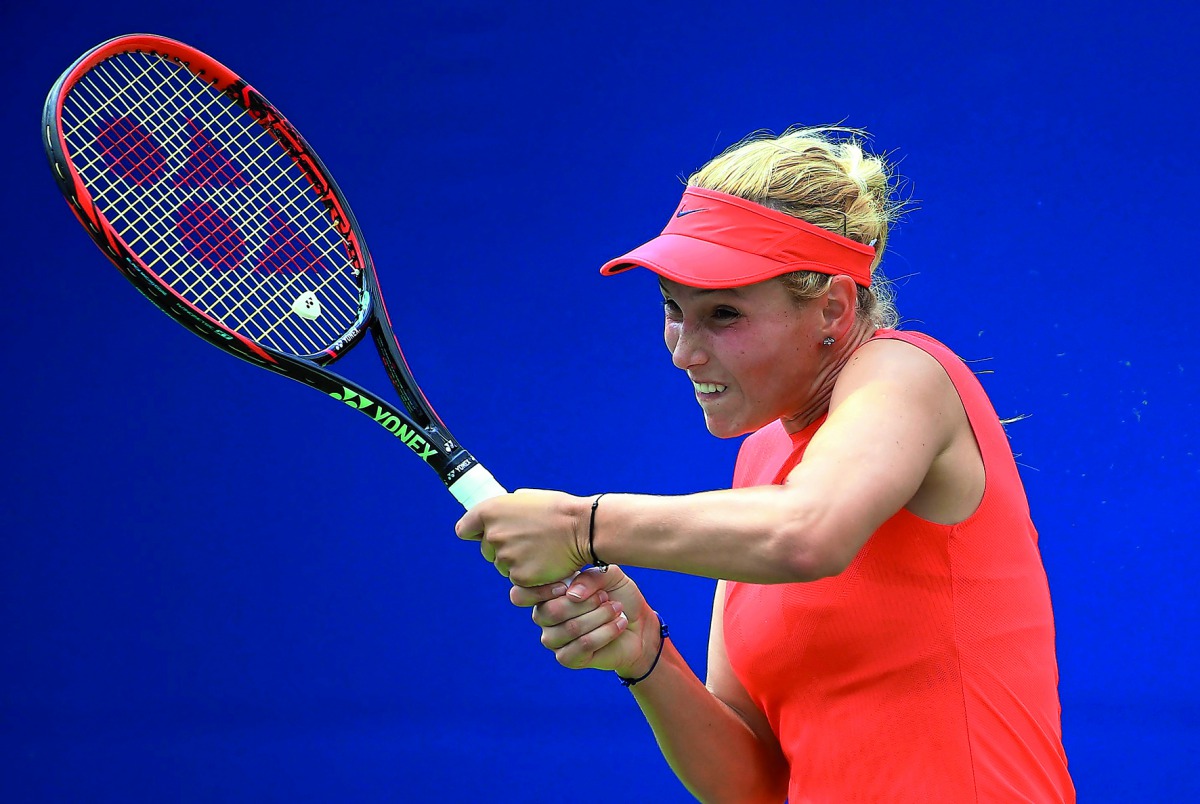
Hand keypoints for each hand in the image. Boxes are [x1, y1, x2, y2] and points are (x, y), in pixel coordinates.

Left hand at [455, 489, 590, 586]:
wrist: (583, 528)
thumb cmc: (559, 511)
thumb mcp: (527, 499)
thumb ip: (506, 509)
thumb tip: (499, 516)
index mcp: (490, 511)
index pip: (464, 530)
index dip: (474, 533)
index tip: (481, 535)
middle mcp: (492, 534)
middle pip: (486, 551)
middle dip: (502, 549)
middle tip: (528, 541)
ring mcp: (505, 557)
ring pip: (503, 566)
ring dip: (517, 562)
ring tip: (540, 550)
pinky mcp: (519, 576)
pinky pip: (518, 579)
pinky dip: (530, 575)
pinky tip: (545, 562)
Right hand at [510, 566, 658, 677]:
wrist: (638, 624)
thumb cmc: (618, 595)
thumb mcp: (608, 576)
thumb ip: (589, 577)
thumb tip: (571, 593)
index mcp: (546, 594)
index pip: (520, 595)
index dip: (539, 590)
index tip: (567, 585)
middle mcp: (544, 617)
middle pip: (549, 612)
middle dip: (584, 603)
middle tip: (605, 597)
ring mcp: (554, 640)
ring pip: (570, 628)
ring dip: (599, 616)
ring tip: (616, 609)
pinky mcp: (568, 659)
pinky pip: (583, 645)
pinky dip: (605, 632)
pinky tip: (619, 624)